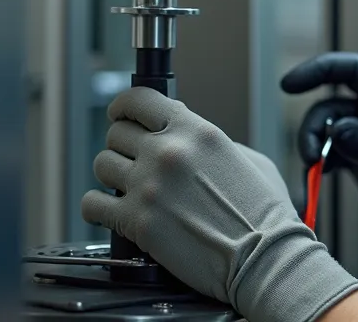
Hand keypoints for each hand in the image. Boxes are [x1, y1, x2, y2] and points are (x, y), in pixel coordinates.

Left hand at [81, 87, 357, 321]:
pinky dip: (97, 207)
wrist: (264, 258)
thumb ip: (212, 144)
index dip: (123, 106)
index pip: (139, 99)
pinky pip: (92, 204)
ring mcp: (149, 186)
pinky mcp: (136, 222)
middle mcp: (168, 152)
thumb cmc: (265, 215)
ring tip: (130, 190)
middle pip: (116, 133)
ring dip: (113, 176)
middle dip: (123, 147)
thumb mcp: (250, 159)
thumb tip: (187, 142)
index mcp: (197, 131)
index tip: (121, 116)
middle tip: (135, 163)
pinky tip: (112, 212)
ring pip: (102, 165)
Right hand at [285, 52, 357, 233]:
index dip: (321, 69)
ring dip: (314, 143)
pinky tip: (319, 175)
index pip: (356, 71)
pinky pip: (329, 146)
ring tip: (313, 167)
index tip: (288, 85)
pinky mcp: (357, 149)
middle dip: (315, 125)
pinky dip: (319, 159)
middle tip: (310, 156)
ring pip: (327, 124)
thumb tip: (334, 128)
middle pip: (334, 101)